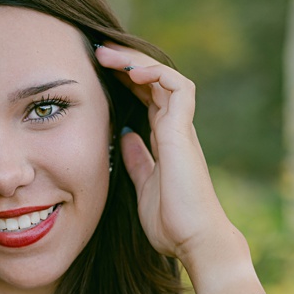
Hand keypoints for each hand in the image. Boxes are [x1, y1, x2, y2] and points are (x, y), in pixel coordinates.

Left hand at [94, 43, 240, 272]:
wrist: (195, 241)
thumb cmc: (172, 222)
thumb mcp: (143, 185)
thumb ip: (136, 160)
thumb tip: (124, 137)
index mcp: (165, 141)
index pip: (147, 98)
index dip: (126, 81)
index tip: (99, 72)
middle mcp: (175, 130)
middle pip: (154, 82)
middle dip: (127, 63)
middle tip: (98, 52)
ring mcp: (182, 130)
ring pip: (165, 78)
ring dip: (137, 62)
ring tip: (109, 54)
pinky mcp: (184, 133)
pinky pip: (177, 88)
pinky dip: (156, 74)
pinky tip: (133, 71)